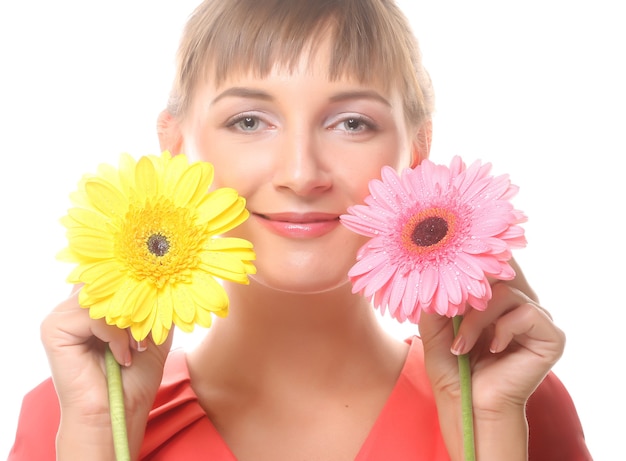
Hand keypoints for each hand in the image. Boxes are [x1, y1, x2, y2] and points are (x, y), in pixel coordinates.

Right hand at [40, 286, 172, 459]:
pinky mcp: (54, 330)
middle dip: (137, 305)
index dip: (137, 286)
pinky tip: (123, 357)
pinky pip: (92, 316)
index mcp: (95, 307)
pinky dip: (115, 336)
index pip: (114, 278)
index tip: (158, 299)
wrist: (117, 413)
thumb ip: (157, 306)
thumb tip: (166, 279)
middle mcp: (75, 308)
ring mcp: (61, 318)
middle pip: (108, 284)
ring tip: (137, 348)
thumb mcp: (155, 334)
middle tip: (147, 334)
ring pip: (103, 299)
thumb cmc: (134, 379)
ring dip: (128, 323)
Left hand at [418, 259, 564, 458]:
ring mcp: (537, 320)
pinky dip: (503, 329)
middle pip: (502, 270)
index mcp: (496, 299)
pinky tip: (493, 350)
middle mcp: (519, 305)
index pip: (494, 264)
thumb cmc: (452, 368)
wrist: (468, 404)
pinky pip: (527, 313)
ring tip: (461, 346)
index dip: (476, 259)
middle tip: (451, 305)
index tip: (451, 256)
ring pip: (507, 292)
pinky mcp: (551, 337)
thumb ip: (437, 297)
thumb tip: (436, 269)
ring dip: (477, 319)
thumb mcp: (435, 326)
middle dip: (472, 286)